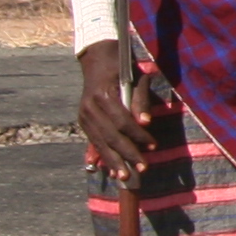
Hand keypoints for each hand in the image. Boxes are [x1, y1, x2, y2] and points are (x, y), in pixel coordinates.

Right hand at [75, 40, 159, 180]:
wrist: (97, 59)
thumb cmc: (124, 67)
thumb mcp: (137, 78)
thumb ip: (140, 100)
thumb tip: (146, 122)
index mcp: (103, 94)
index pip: (122, 121)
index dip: (138, 135)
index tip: (153, 145)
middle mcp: (89, 107)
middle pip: (110, 135)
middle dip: (127, 153)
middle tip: (143, 168)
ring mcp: (83, 114)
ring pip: (100, 142)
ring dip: (113, 161)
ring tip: (125, 177)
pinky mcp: (82, 120)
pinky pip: (94, 141)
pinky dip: (102, 156)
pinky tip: (110, 170)